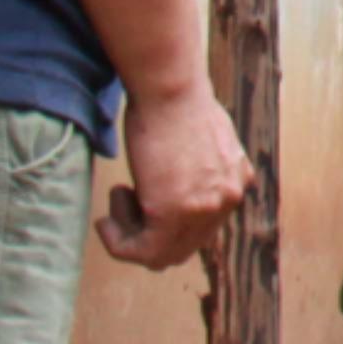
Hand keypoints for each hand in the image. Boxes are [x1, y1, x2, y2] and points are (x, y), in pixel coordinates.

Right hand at [99, 81, 249, 269]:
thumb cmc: (174, 102)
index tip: (141, 201)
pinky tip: (105, 221)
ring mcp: (203, 210)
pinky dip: (118, 243)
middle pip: (186, 247)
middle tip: (127, 203)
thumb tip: (180, 185)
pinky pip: (142, 252)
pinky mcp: (172, 215)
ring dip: (131, 236)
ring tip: (120, 197)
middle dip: (149, 234)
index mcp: (237, 181)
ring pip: (162, 255)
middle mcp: (228, 199)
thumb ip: (201, 169)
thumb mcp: (203, 139)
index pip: (203, 228)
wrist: (168, 88)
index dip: (168, 225)